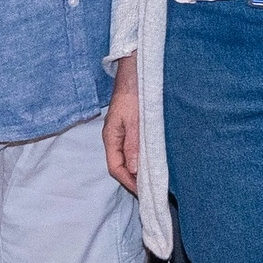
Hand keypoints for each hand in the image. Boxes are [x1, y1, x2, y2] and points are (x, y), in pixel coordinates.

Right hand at [103, 58, 138, 192]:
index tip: (144, 192)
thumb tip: (134, 170)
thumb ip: (134, 143)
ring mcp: (121, 133)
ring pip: (126, 157)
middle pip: (120, 165)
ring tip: (152, 181)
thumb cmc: (133, 92)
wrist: (134, 70)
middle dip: (132, 180)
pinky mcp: (130, 127)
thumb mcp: (135, 119)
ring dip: (137, 170)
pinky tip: (151, 161)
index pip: (116, 168)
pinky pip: (132, 148)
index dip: (128, 182)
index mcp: (111, 137)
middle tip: (150, 191)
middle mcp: (114, 138)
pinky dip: (140, 158)